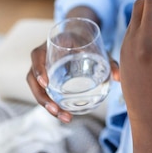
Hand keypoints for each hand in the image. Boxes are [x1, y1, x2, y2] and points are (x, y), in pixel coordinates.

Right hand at [25, 6, 118, 122]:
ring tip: (64, 117)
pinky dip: (52, 104)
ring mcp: (42, 69)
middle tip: (56, 110)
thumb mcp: (97, 47)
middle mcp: (42, 57)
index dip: (39, 69)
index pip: (37, 55)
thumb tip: (118, 77)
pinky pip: (44, 92)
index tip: (46, 83)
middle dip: (42, 97)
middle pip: (33, 79)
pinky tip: (65, 114)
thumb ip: (109, 61)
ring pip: (37, 89)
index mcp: (51, 45)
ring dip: (47, 105)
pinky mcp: (47, 79)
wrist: (79, 35)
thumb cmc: (86, 40)